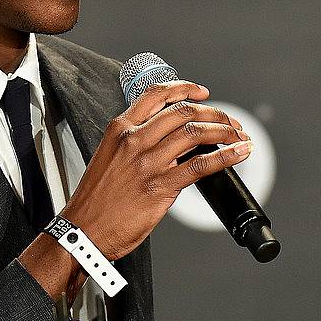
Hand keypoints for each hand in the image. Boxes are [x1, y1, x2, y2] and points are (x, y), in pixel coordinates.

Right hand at [61, 80, 252, 259]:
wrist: (83, 231)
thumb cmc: (97, 199)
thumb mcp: (110, 156)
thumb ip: (137, 141)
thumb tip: (171, 137)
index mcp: (120, 128)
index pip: (157, 95)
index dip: (185, 89)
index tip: (202, 92)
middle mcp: (134, 139)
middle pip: (183, 112)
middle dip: (214, 114)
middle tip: (229, 123)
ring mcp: (148, 162)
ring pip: (195, 133)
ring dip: (224, 132)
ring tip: (238, 137)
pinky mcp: (160, 186)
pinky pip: (201, 165)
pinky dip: (225, 156)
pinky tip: (238, 153)